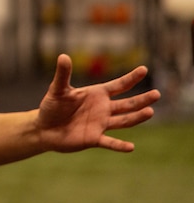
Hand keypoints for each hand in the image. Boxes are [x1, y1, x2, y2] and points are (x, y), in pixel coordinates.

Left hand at [36, 53, 160, 152]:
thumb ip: (63, 74)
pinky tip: (131, 147)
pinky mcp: (94, 139)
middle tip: (157, 94)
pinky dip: (119, 145)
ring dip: (136, 117)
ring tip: (150, 112)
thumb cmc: (52, 106)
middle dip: (142, 99)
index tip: (144, 69)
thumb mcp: (57, 89)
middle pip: (127, 104)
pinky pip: (109, 142)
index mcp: (97, 95)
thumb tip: (63, 56)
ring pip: (123, 121)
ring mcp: (100, 124)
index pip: (118, 85)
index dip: (130, 78)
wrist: (45, 128)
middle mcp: (103, 109)